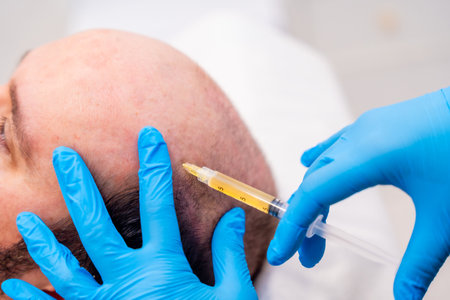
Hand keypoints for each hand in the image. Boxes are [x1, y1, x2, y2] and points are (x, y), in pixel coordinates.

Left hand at [1, 127, 256, 299]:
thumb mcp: (232, 296)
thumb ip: (229, 254)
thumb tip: (233, 217)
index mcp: (165, 268)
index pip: (159, 204)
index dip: (154, 166)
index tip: (148, 136)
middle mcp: (129, 281)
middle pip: (98, 226)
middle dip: (80, 186)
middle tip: (64, 156)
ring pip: (66, 268)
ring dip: (44, 241)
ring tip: (24, 217)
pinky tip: (13, 288)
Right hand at [268, 88, 449, 298]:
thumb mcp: (445, 217)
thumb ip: (421, 260)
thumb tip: (406, 296)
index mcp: (371, 155)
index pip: (316, 194)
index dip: (293, 226)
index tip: (280, 254)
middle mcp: (361, 136)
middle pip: (316, 182)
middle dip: (305, 220)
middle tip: (309, 256)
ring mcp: (368, 127)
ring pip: (325, 164)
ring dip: (315, 195)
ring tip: (315, 226)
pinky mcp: (377, 124)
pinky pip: (337, 143)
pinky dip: (321, 160)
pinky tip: (307, 162)